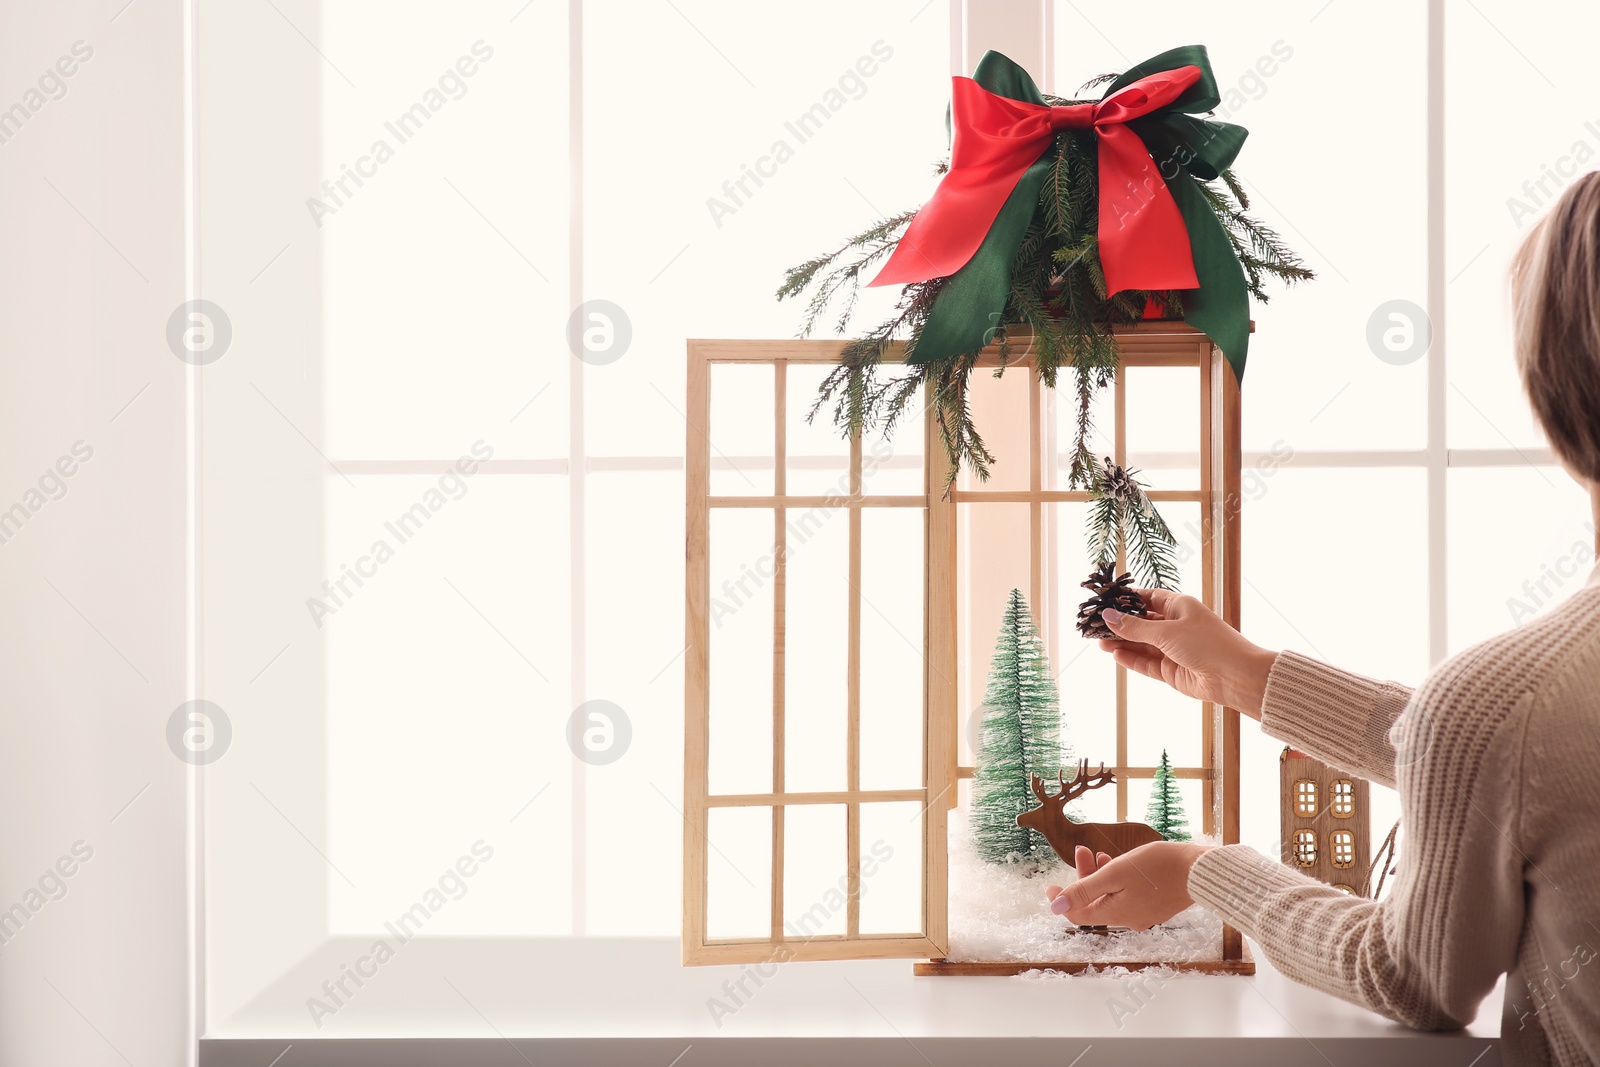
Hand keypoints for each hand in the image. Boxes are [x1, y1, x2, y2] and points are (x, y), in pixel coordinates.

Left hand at [1044, 842, 1212, 929]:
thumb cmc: (1157, 867)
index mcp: (1116, 914)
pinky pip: (1128, 895)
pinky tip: (1118, 861)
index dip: (1061, 900)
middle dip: (1083, 877)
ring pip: (1111, 896)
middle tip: (1081, 850)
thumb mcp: (1115, 873)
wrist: (1200, 870)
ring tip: (1097, 851)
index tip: (1050, 885)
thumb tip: (1055, 906)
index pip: (1077, 915)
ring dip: (1099, 875)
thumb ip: (1084, 889)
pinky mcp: (1157, 905)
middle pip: (1095, 903)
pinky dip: (1117, 880)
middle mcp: (1129, 919)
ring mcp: (1145, 913)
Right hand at [1099, 589, 1277, 717]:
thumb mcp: (1167, 631)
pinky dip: (1131, 659)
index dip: (1126, 600)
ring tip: (1099, 642)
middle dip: (1119, 625)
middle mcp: (1176, 626)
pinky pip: (1146, 663)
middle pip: (1141, 624)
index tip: (1104, 602)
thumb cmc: (1208, 644)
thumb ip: (1135, 627)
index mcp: (1179, 607)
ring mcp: (1173, 650)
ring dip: (1121, 643)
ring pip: (1141, 645)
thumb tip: (1109, 616)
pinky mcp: (1171, 671)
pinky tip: (1115, 655)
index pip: (1147, 599)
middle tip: (1095, 627)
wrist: (1235, 677)